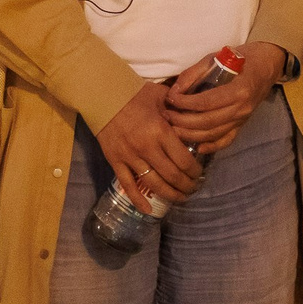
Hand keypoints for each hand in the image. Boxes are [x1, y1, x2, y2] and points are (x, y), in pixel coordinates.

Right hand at [95, 81, 201, 203]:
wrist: (103, 95)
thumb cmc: (135, 94)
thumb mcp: (162, 96)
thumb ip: (180, 107)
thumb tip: (198, 113)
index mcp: (161, 131)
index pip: (184, 160)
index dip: (194, 171)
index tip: (199, 174)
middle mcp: (147, 148)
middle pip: (172, 175)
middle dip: (186, 186)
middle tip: (192, 188)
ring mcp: (130, 157)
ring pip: (153, 184)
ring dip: (170, 194)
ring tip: (180, 198)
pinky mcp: (115, 161)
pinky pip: (128, 185)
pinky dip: (138, 200)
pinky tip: (148, 209)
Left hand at [165, 42, 286, 155]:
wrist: (268, 65)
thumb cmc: (243, 58)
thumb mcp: (217, 57)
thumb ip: (195, 73)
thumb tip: (175, 90)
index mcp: (238, 90)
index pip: (206, 102)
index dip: (185, 103)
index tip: (170, 98)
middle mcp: (242, 108)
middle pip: (207, 122)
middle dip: (183, 120)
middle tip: (166, 115)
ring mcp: (243, 119)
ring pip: (213, 134)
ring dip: (190, 134)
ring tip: (173, 128)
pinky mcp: (242, 125)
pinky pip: (226, 141)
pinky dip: (210, 146)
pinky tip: (196, 146)